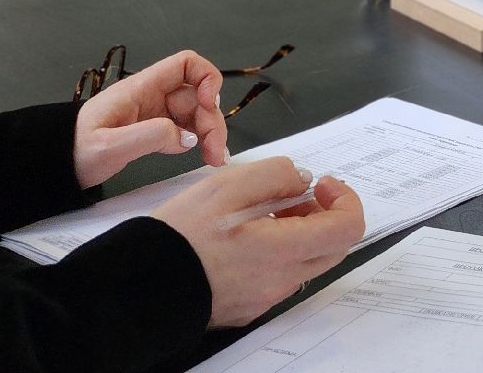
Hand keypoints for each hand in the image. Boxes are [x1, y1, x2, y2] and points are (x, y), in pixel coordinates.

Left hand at [74, 50, 227, 188]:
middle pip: (198, 96)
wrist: (58, 165)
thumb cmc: (77, 151)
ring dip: (210, 133)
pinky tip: (200, 156)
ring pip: (197, 114)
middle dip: (212, 120)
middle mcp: (153, 96)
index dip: (206, 77)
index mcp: (141, 88)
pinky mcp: (155, 130)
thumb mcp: (110, 146)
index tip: (210, 104)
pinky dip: (199, 141)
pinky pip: (187, 129)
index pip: (186, 64)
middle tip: (216, 151)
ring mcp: (156, 113)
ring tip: (213, 158)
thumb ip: (150, 136)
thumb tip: (188, 137)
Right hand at [153, 157, 364, 327]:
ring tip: (264, 211)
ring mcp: (264, 298)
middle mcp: (281, 281)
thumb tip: (302, 179)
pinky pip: (278, 276)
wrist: (135, 287)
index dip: (344, 199)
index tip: (321, 183)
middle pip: (332, 247)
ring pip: (305, 262)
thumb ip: (276, 174)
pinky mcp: (246, 307)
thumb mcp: (227, 185)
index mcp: (283, 251)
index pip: (348, 228)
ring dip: (300, 232)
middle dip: (323, 214)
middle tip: (295, 195)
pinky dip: (277, 251)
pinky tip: (245, 236)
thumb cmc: (179, 235)